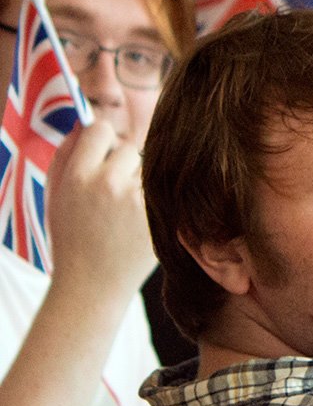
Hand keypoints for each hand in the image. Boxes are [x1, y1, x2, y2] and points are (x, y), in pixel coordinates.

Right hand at [44, 120, 154, 299]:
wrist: (92, 285)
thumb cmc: (72, 238)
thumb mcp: (56, 196)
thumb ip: (66, 155)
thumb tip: (85, 121)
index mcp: (78, 178)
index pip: (99, 130)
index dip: (101, 139)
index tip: (102, 152)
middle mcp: (108, 184)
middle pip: (129, 146)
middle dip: (124, 163)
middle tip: (115, 189)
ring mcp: (138, 200)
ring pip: (149, 167)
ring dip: (142, 180)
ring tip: (127, 208)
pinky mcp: (160, 214)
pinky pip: (165, 187)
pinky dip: (158, 197)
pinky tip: (143, 217)